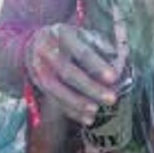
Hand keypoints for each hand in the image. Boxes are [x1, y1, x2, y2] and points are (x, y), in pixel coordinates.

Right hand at [25, 5, 127, 126]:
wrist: (34, 43)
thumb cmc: (70, 39)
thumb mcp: (84, 34)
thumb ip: (102, 47)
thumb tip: (119, 65)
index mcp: (62, 34)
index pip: (81, 51)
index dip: (97, 65)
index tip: (114, 77)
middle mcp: (47, 51)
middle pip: (67, 72)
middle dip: (90, 87)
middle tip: (111, 99)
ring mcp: (38, 68)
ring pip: (56, 89)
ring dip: (77, 102)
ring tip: (96, 111)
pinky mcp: (37, 83)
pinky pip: (53, 100)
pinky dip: (70, 111)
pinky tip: (87, 118)